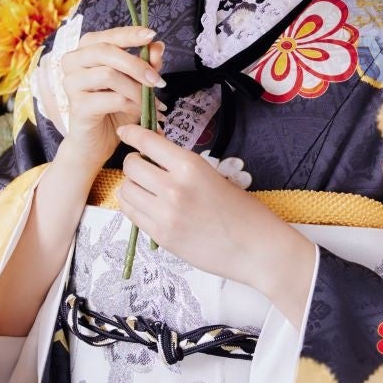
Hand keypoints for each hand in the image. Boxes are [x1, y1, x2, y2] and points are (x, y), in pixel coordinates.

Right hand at [56, 26, 165, 168]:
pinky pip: (111, 99)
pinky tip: (139, 112)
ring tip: (150, 102)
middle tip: (158, 81)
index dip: (129, 34)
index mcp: (85, 51)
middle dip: (137, 64)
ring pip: (109, 75)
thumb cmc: (114, 109)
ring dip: (136, 89)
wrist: (96, 144)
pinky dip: (131, 104)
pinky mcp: (77, 106)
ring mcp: (71, 84)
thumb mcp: (135, 83)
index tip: (151, 35)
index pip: (107, 36)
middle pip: (106, 51)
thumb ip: (146, 63)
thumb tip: (158, 46)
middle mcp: (72, 62)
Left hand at [115, 124, 316, 324]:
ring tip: (146, 189)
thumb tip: (157, 159)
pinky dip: (135, 206)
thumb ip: (183, 168)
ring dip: (132, 186)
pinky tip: (148, 207)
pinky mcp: (161, 236)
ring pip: (126, 190)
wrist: (257, 250)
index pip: (148, 142)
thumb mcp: (215, 177)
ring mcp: (165, 214)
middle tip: (144, 167)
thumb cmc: (244, 213)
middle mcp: (173, 188)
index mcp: (190, 167)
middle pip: (131, 166)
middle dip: (135, 163)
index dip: (133, 134)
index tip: (126, 132)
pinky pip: (132, 214)